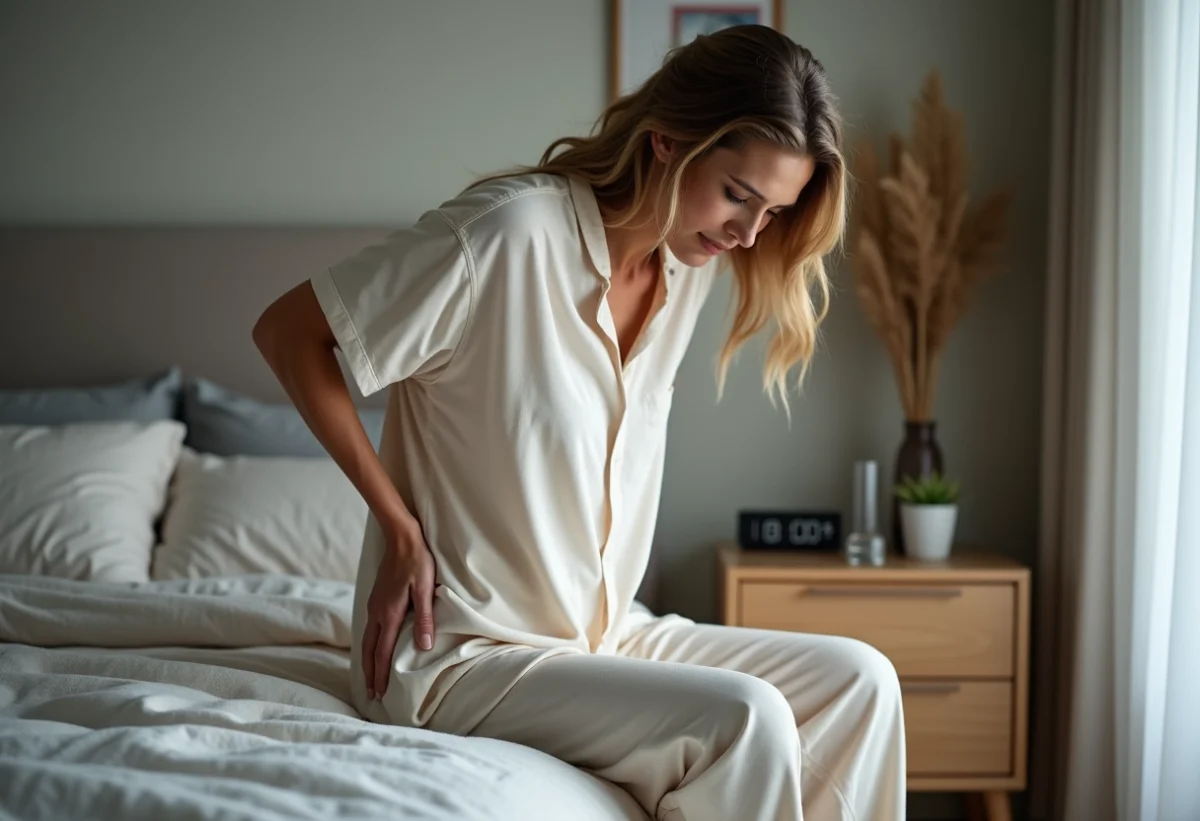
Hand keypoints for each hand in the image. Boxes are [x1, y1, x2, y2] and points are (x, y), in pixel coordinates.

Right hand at [361, 521, 435, 700]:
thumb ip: (425, 618)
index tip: (380, 693)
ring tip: (370, 678)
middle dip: (370, 673)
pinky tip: (373, 648)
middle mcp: (376, 612)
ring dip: (367, 661)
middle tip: (371, 694)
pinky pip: (369, 629)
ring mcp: (373, 605)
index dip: (381, 674)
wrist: (401, 537)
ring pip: (367, 640)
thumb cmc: (418, 561)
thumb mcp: (425, 589)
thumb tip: (424, 646)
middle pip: (369, 650)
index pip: (383, 651)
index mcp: (389, 613)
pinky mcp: (375, 599)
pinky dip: (369, 645)